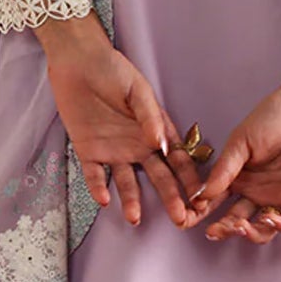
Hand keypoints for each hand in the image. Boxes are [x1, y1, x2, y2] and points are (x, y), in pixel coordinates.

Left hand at [37, 13, 196, 225]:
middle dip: (170, 198)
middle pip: (158, 177)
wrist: (79, 62)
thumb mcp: (138, 91)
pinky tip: (104, 200)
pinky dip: (97, 187)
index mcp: (155, 131)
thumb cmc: (113, 71)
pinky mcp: (88, 151)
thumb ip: (150, 118)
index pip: (178, 159)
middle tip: (179, 219)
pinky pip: (93, 174)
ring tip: (135, 219)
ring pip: (126, 182)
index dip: (190, 178)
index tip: (202, 197)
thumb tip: (162, 144)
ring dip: (131, 200)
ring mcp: (113, 151)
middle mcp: (137, 146)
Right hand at [191, 68, 280, 244]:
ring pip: (264, 229)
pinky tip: (268, 219)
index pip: (217, 204)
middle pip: (238, 222)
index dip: (203, 214)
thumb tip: (201, 195)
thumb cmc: (273, 117)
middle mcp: (257, 193)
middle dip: (225, 230)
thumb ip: (224, 169)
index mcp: (239, 179)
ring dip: (252, 233)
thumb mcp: (241, 141)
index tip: (190, 218)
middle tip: (215, 231)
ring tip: (241, 226)